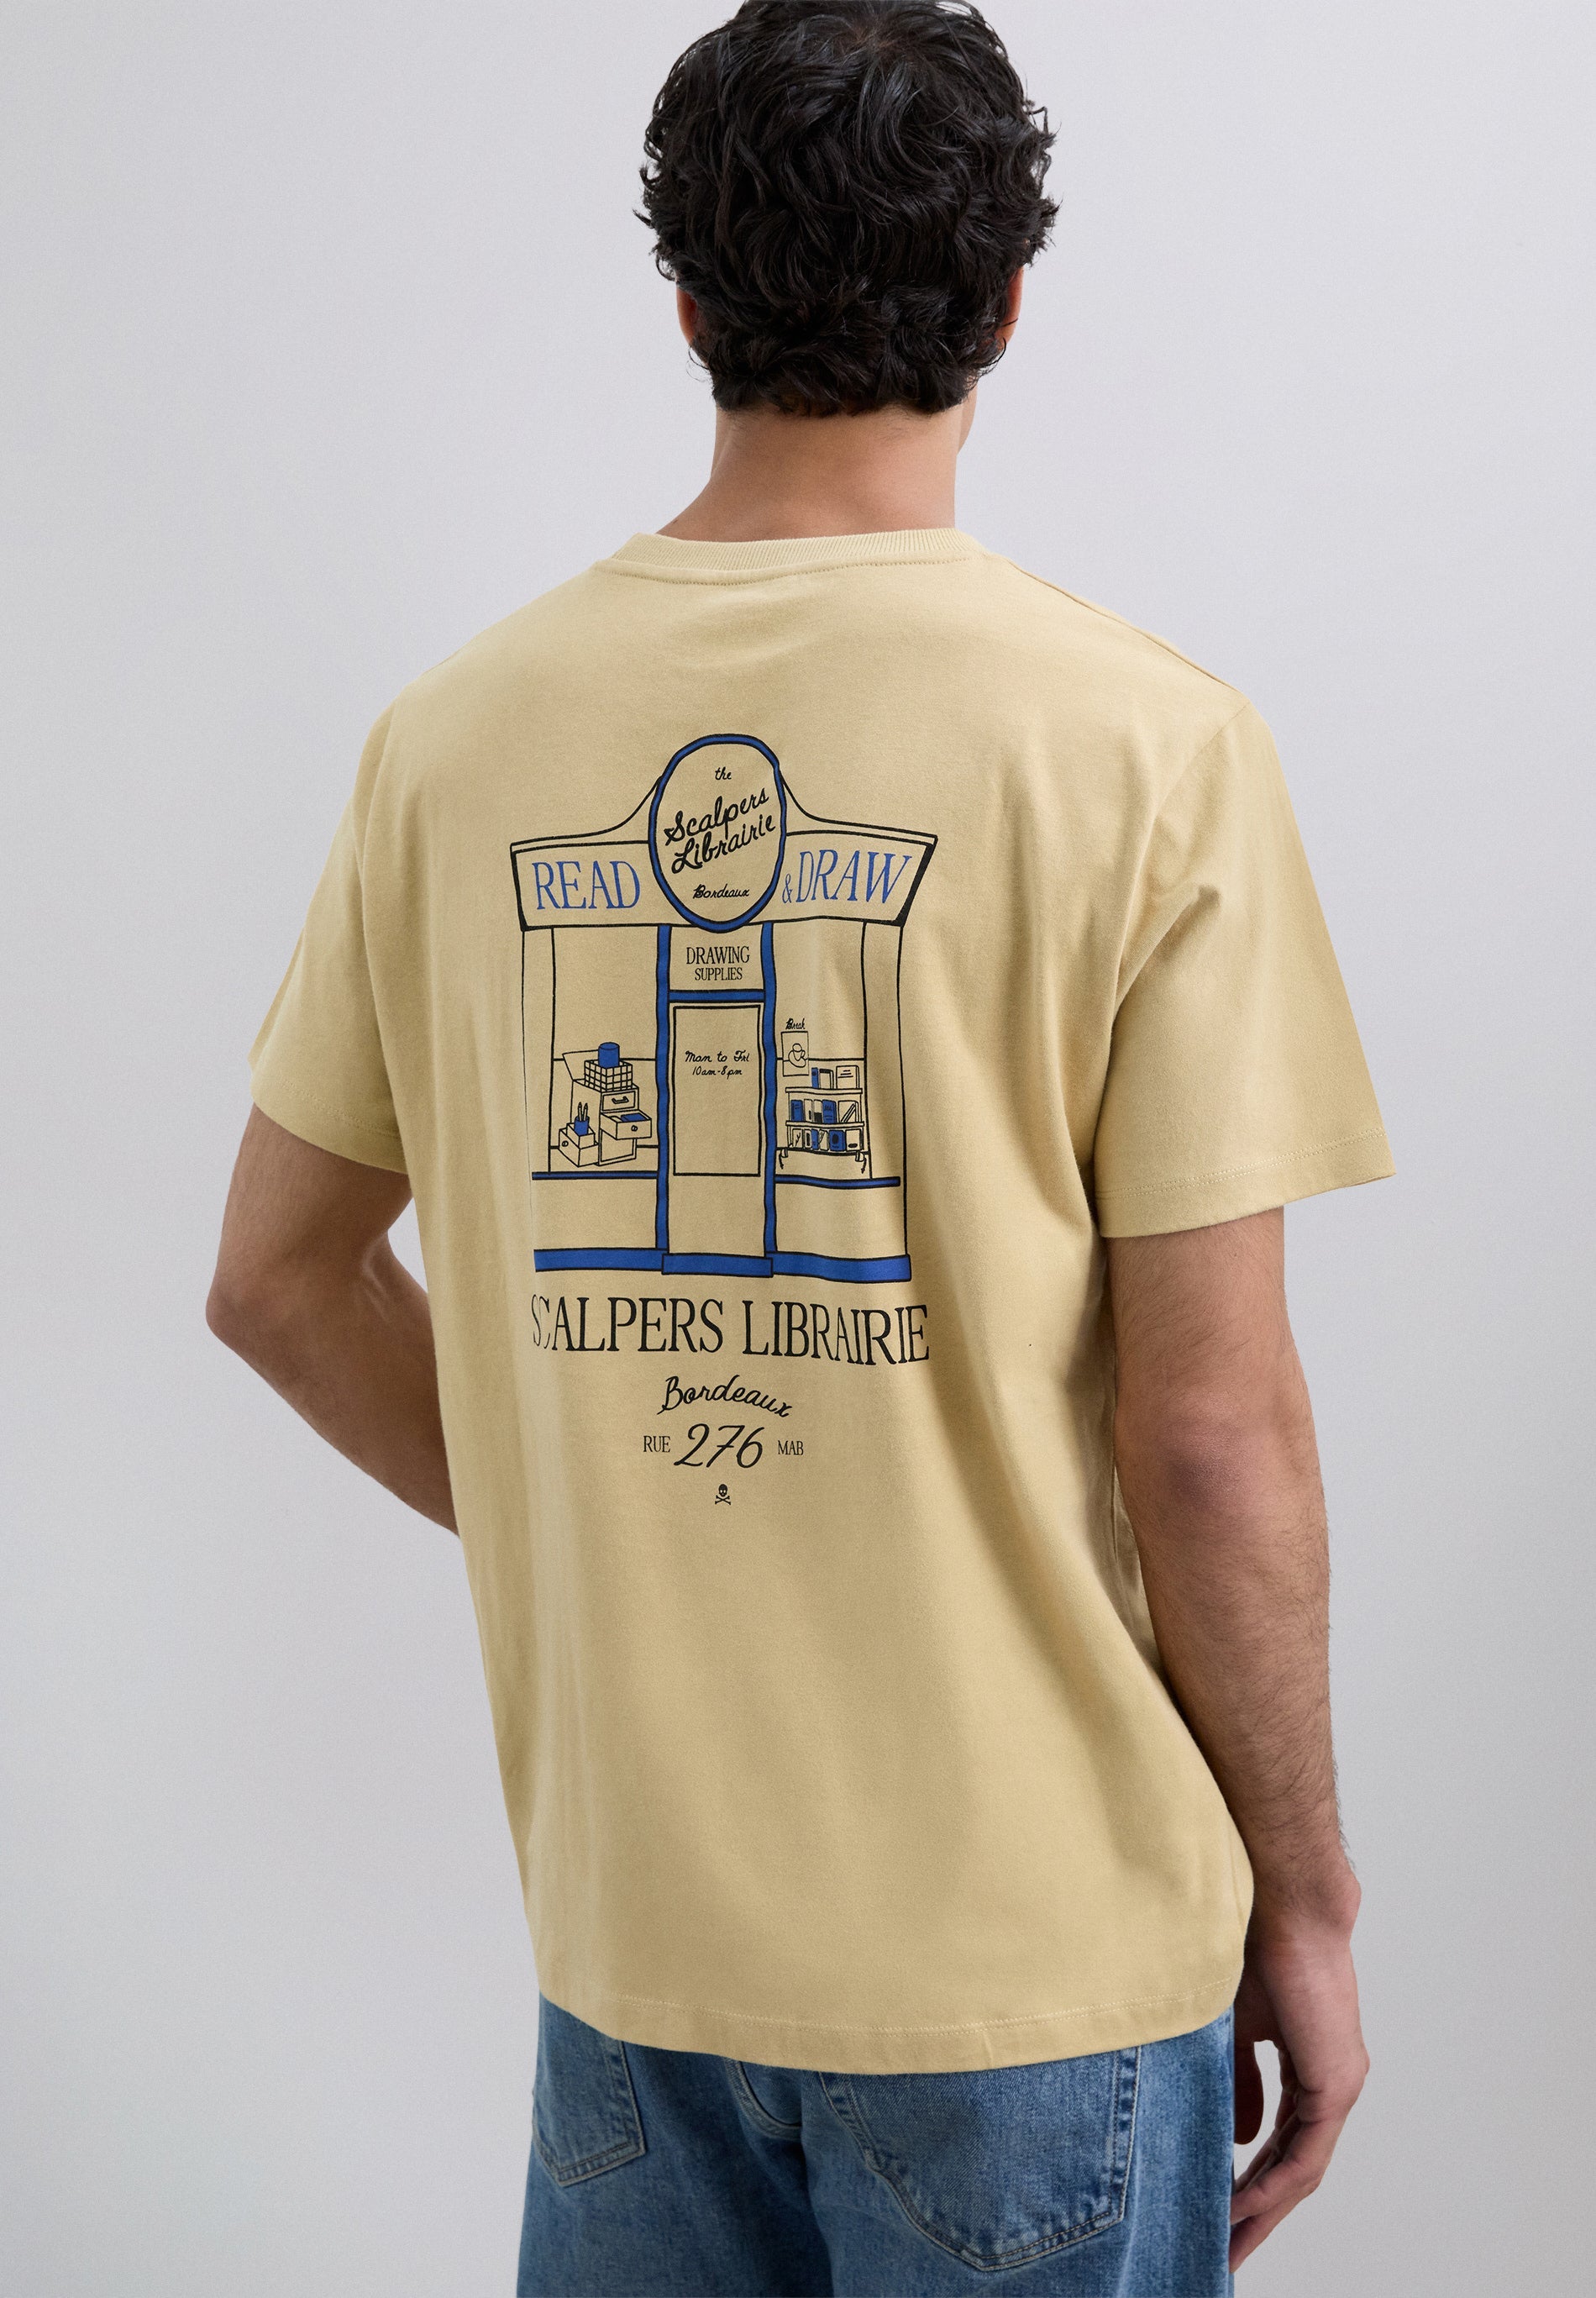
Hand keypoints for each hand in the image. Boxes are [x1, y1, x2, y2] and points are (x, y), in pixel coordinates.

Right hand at [1230, 1902, 1368, 2269]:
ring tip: (1228, 2239)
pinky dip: (1272, 2184)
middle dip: (1258, 2210)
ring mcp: (1339, 2084)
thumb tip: (1236, 2135)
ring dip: (1263, 2208)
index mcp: (1311, 2064)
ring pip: (1301, 2168)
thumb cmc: (1253, 1943)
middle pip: (1294, 2166)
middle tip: (1226, 2245)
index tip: (1219, 2202)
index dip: (1252, 2176)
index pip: (1282, 2138)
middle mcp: (1333, 2082)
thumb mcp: (1236, 2026)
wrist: (1281, 1902)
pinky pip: (1304, 2154)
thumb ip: (1238, 2081)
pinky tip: (1241, 2205)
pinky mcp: (1336, 2083)